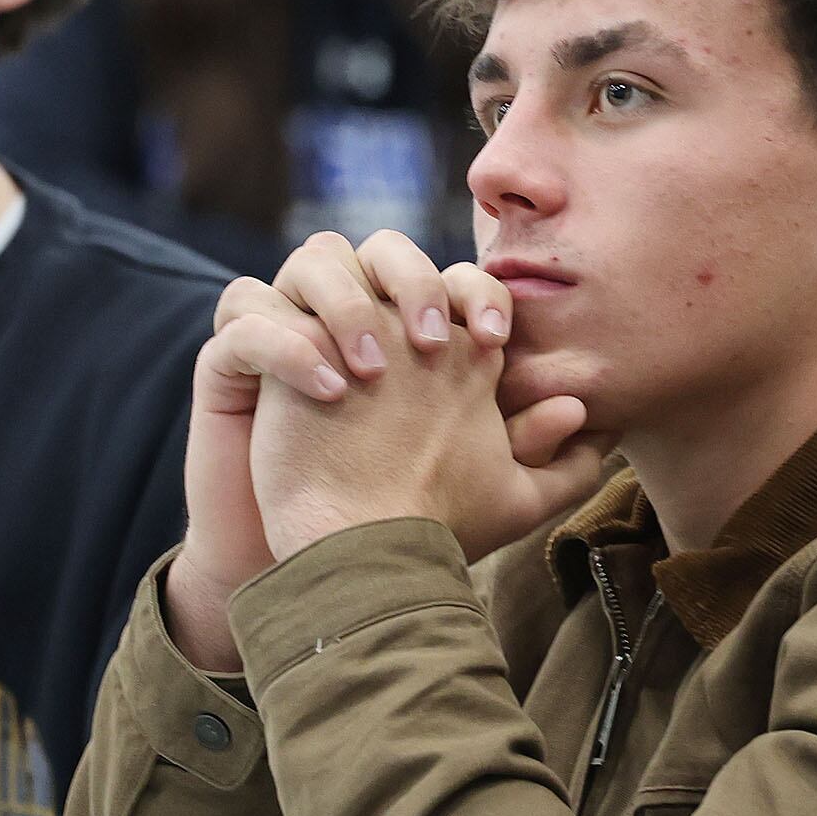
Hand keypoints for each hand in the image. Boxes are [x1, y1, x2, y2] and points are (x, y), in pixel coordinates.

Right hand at [167, 231, 537, 665]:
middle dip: (411, 278)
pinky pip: (245, 316)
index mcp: (422, 338)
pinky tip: (327, 393)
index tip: (498, 341)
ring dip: (346, 301)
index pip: (451, 275)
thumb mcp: (500, 501)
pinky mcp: (237, 364)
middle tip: (434, 344)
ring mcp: (298, 335)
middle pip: (381, 247)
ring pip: (310, 259)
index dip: (478, 290)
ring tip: (373, 371)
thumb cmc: (416, 527)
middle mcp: (362, 325)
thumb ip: (552, 465)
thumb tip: (579, 406)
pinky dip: (284, 342)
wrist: (329, 568)